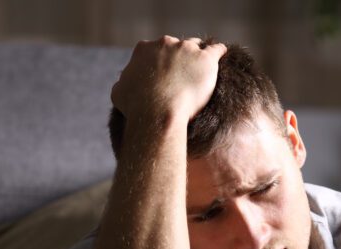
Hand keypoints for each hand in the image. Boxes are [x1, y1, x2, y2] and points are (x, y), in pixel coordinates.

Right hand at [111, 36, 226, 123]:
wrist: (158, 112)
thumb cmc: (136, 106)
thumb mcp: (119, 92)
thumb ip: (124, 82)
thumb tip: (125, 83)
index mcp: (144, 48)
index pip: (155, 49)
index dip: (161, 61)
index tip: (165, 72)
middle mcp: (166, 43)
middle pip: (176, 46)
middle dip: (179, 58)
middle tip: (184, 74)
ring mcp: (187, 49)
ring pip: (196, 46)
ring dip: (198, 56)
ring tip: (203, 69)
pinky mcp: (206, 59)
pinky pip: (216, 49)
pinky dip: (219, 51)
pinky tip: (221, 56)